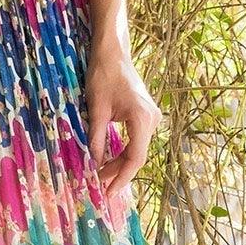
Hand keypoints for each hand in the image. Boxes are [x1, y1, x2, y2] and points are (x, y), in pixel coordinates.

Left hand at [83, 40, 162, 225]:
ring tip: (100, 174)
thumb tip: (93, 165)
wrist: (112, 52)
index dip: (121, 177)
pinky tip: (109, 159)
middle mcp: (152, 119)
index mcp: (142, 118)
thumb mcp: (96, 109)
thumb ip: (97, 138)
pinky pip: (136, 139)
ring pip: (136, 148)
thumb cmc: (103, 75)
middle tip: (99, 186)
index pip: (135, 158)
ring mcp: (151, 116)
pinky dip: (123, 150)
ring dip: (119, 162)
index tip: (108, 192)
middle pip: (137, 155)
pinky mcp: (145, 114)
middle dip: (118, 172)